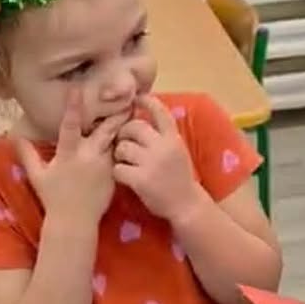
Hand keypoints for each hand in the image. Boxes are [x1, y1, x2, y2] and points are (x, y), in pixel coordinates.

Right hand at [15, 89, 119, 223]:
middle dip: (114, 113)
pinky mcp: (114, 174)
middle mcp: (88, 157)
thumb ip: (26, 153)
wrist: (75, 222)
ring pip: (115, 140)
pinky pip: (120, 155)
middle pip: (104, 129)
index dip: (73, 107)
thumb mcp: (37, 175)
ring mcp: (104, 166)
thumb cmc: (53, 197)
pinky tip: (132, 134)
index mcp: (68, 154)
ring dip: (122, 125)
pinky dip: (124, 144)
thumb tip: (12, 135)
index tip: (78, 89)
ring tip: (132, 108)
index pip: (70, 126)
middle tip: (125, 95)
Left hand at [113, 94, 197, 220]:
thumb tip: (140, 118)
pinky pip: (118, 168)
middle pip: (134, 127)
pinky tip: (124, 177)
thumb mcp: (177, 151)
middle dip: (124, 133)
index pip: (160, 111)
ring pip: (123, 147)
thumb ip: (163, 136)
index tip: (136, 98)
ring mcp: (152, 163)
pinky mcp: (141, 180)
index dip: (146, 101)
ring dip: (119, 154)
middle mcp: (163, 147)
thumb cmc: (179, 178)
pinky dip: (118, 172)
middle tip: (124, 143)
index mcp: (174, 139)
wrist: (186, 205)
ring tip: (125, 162)